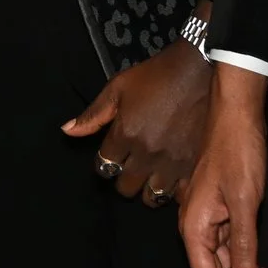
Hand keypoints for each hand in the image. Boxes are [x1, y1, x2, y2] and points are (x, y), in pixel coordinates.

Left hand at [65, 39, 211, 205]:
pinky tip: (172, 182)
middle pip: (126, 187)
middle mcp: (147, 153)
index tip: (111, 157)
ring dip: (147, 189)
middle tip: (130, 168)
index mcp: (125, 134)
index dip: (104, 163)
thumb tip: (67, 131)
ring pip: (152, 197)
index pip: (104, 166)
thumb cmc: (156, 76)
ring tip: (149, 178)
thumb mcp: (118, 87)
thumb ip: (93, 114)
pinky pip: (180, 196)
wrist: (200, 70)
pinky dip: (173, 192)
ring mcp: (173, 163)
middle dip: (123, 179)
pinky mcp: (196, 166)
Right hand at [180, 62, 267, 267]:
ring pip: (229, 266)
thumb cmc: (239, 151)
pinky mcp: (225, 211)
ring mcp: (211, 220)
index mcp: (195, 228)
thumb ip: (245, 245)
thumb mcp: (246, 202)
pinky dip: (255, 264)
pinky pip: (237, 248)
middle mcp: (198, 228)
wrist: (239, 113)